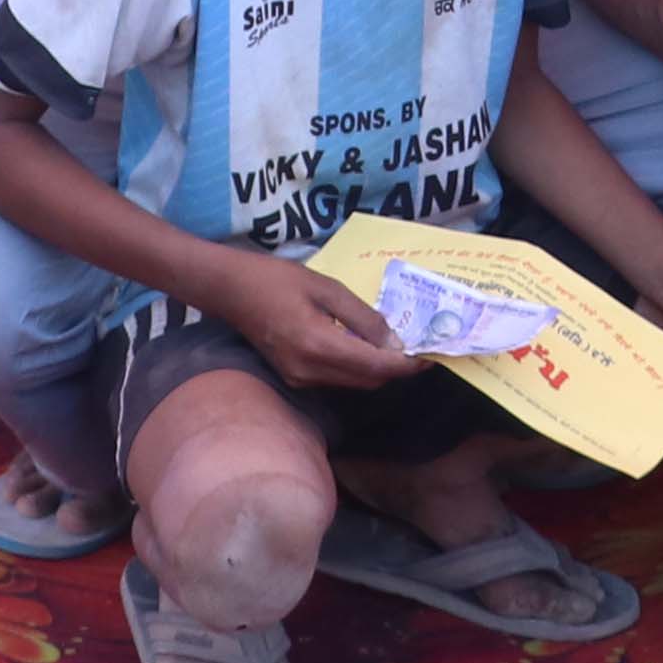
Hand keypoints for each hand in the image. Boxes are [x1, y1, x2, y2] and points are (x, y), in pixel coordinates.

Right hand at [215, 254, 415, 389]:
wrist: (231, 290)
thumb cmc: (277, 279)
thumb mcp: (326, 288)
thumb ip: (363, 318)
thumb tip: (395, 344)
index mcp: (319, 346)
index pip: (376, 367)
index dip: (407, 365)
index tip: (431, 355)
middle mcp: (310, 372)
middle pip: (368, 381)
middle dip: (396, 369)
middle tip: (419, 348)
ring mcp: (300, 379)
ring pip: (354, 383)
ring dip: (378, 369)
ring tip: (396, 345)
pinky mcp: (294, 378)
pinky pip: (337, 379)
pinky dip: (357, 367)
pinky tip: (364, 346)